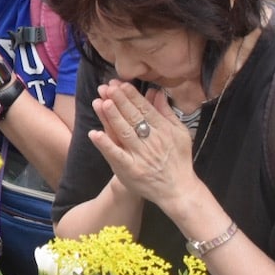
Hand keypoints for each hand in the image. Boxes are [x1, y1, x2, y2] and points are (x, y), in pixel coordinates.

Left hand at [87, 80, 194, 208]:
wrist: (179, 190)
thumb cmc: (178, 159)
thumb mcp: (179, 133)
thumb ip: (166, 112)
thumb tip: (156, 91)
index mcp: (164, 130)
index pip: (145, 109)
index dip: (131, 96)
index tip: (120, 84)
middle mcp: (152, 141)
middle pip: (133, 118)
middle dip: (119, 101)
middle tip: (107, 88)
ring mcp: (140, 156)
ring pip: (124, 133)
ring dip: (112, 117)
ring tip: (102, 102)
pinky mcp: (130, 170)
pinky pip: (116, 155)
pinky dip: (105, 145)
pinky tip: (94, 134)